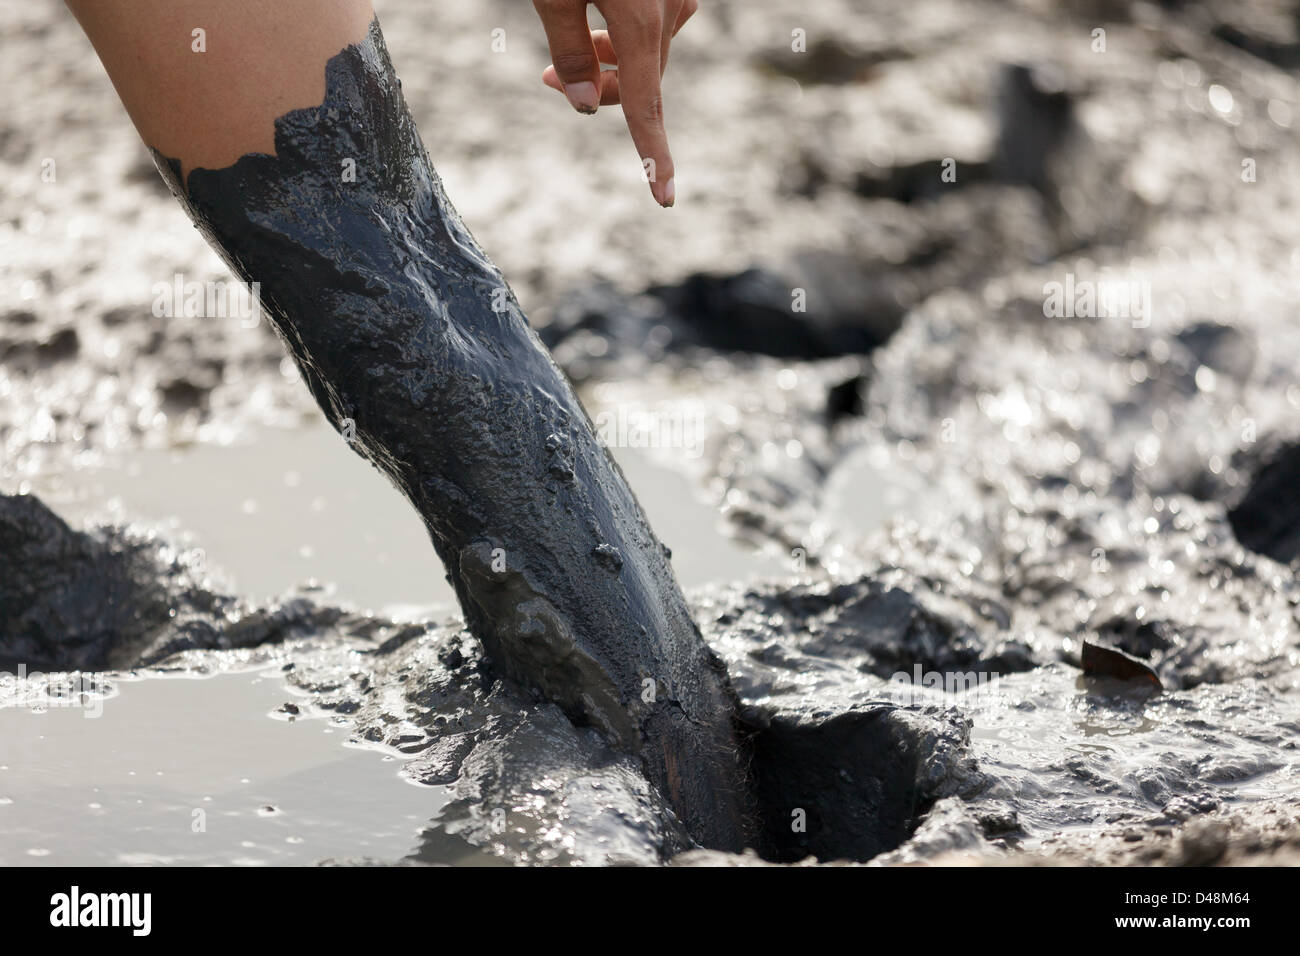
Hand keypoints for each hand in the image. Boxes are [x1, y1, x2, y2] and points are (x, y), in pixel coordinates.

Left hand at [532, 0, 697, 206]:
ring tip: (572, 35)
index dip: (653, 158)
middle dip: (600, 89)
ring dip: (614, 59)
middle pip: (643, 80)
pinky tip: (609, 15)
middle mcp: (669, 9)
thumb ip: (568, 49)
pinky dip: (633, 32)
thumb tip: (586, 106)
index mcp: (641, 20)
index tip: (665, 199)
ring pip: (650, 51)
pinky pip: (660, 21)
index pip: (646, 107)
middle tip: (547, 79)